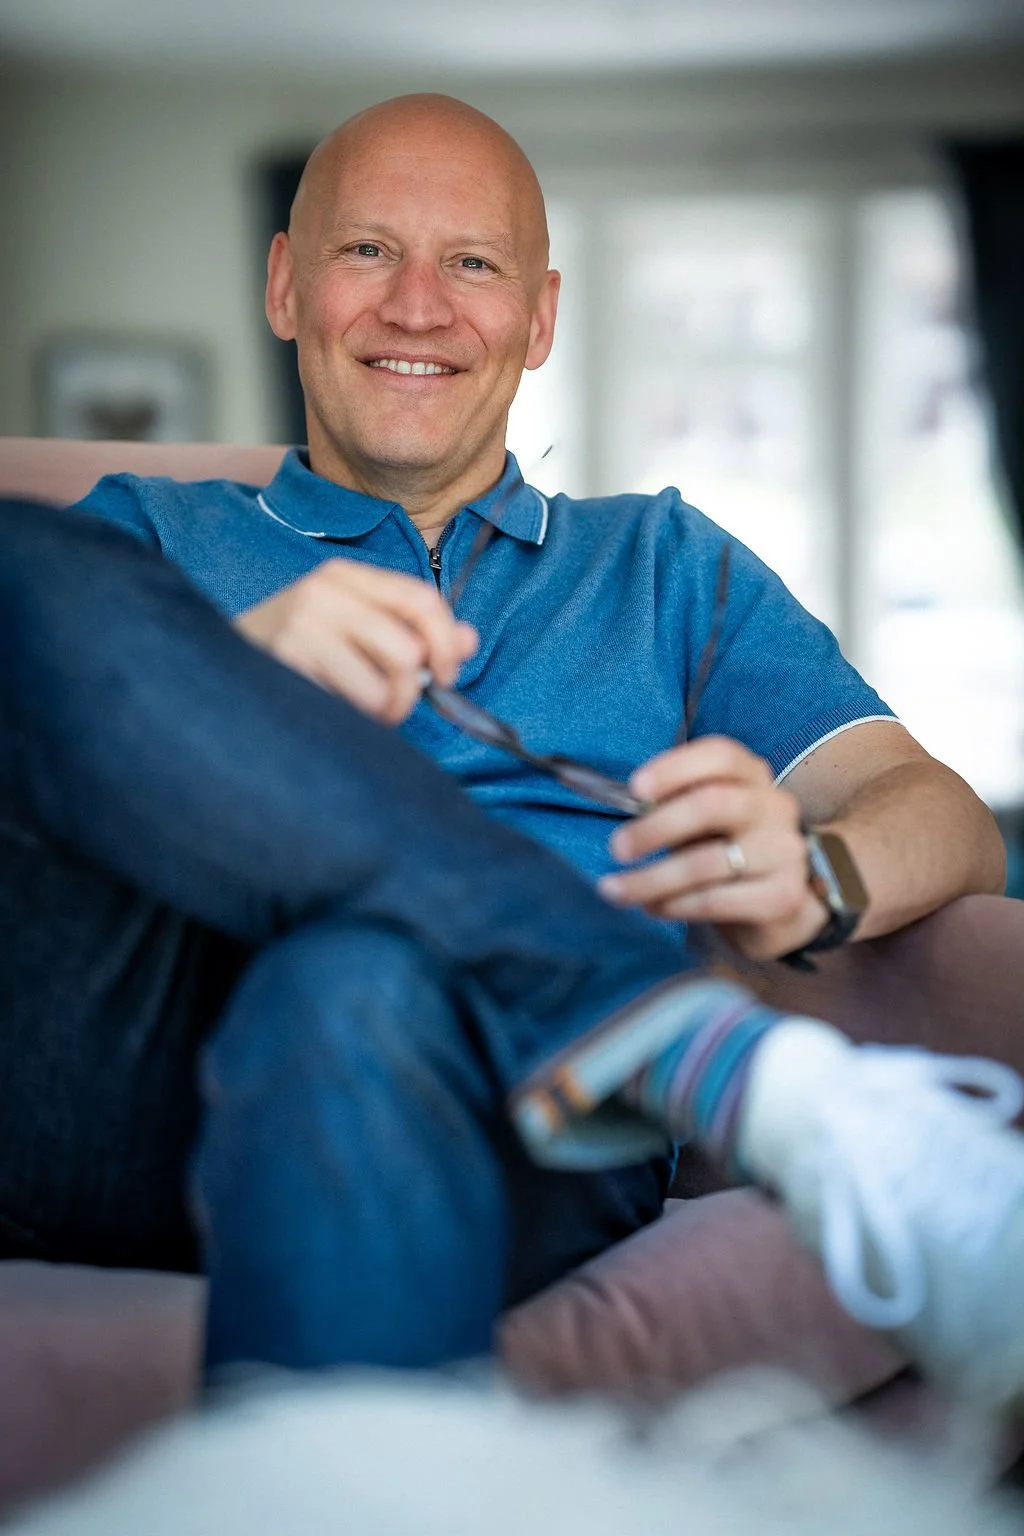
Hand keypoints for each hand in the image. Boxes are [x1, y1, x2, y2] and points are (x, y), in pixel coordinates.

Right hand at [234, 559, 477, 723]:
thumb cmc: (297, 650)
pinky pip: (351, 705)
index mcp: (346, 576)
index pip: (421, 599)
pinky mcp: (287, 663)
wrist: (217, 664)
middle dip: (411, 692)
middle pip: (407, 650)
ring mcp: (301, 626)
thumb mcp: (355, 628)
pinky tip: (333, 709)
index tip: (445, 675)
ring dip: (384, 712)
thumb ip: (414, 632)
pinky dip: (354, 718)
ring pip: (384, 684)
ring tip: (363, 711)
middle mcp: (324, 592)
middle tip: (396, 705)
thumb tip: (469, 640)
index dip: (445, 642)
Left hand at [597, 736, 826, 959]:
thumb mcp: (703, 819)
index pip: (720, 755)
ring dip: (652, 878)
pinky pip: (716, 899)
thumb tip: (628, 807)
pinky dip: (675, 904)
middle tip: (617, 848)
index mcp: (752, 776)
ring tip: (618, 889)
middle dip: (656, 827)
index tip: (635, 789)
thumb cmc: (727, 850)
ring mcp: (785, 852)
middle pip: (712, 804)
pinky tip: (653, 906)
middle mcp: (775, 807)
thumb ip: (676, 805)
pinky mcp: (782, 896)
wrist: (776, 906)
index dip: (674, 768)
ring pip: (708, 862)